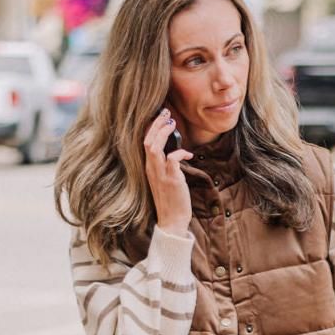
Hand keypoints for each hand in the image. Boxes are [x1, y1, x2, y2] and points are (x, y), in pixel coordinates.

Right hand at [143, 107, 193, 234]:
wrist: (172, 221)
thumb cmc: (171, 201)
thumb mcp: (165, 180)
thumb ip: (166, 166)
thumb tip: (176, 152)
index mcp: (148, 168)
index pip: (144, 142)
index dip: (151, 128)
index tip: (160, 117)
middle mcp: (151, 169)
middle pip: (147, 140)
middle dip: (156, 124)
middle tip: (167, 113)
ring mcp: (160, 174)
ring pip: (155, 146)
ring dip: (163, 132)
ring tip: (173, 123)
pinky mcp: (171, 179)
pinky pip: (172, 158)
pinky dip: (180, 152)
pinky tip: (189, 154)